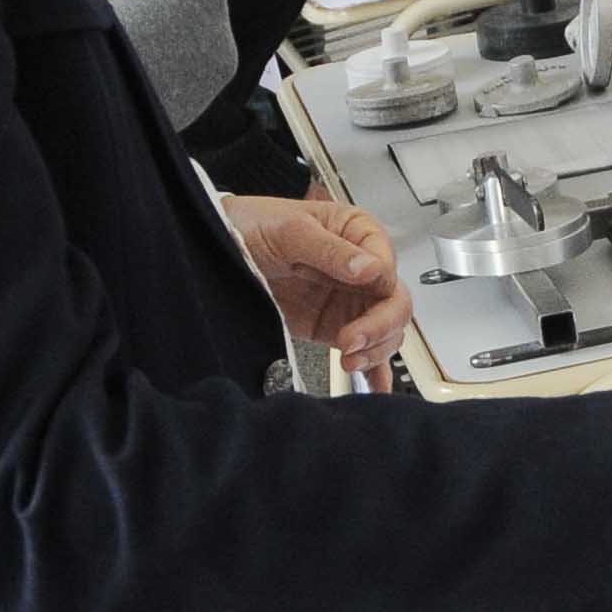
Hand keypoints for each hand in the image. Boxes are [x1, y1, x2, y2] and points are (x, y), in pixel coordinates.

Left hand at [220, 194, 410, 381]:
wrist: (217, 248)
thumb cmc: (254, 225)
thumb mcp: (291, 230)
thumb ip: (330, 250)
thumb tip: (369, 269)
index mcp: (359, 235)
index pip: (389, 269)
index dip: (381, 295)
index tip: (359, 312)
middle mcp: (361, 269)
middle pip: (394, 305)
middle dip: (378, 329)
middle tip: (351, 343)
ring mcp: (348, 301)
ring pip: (385, 331)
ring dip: (374, 351)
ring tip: (349, 362)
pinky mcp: (332, 326)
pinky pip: (363, 349)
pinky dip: (372, 369)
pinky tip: (375, 385)